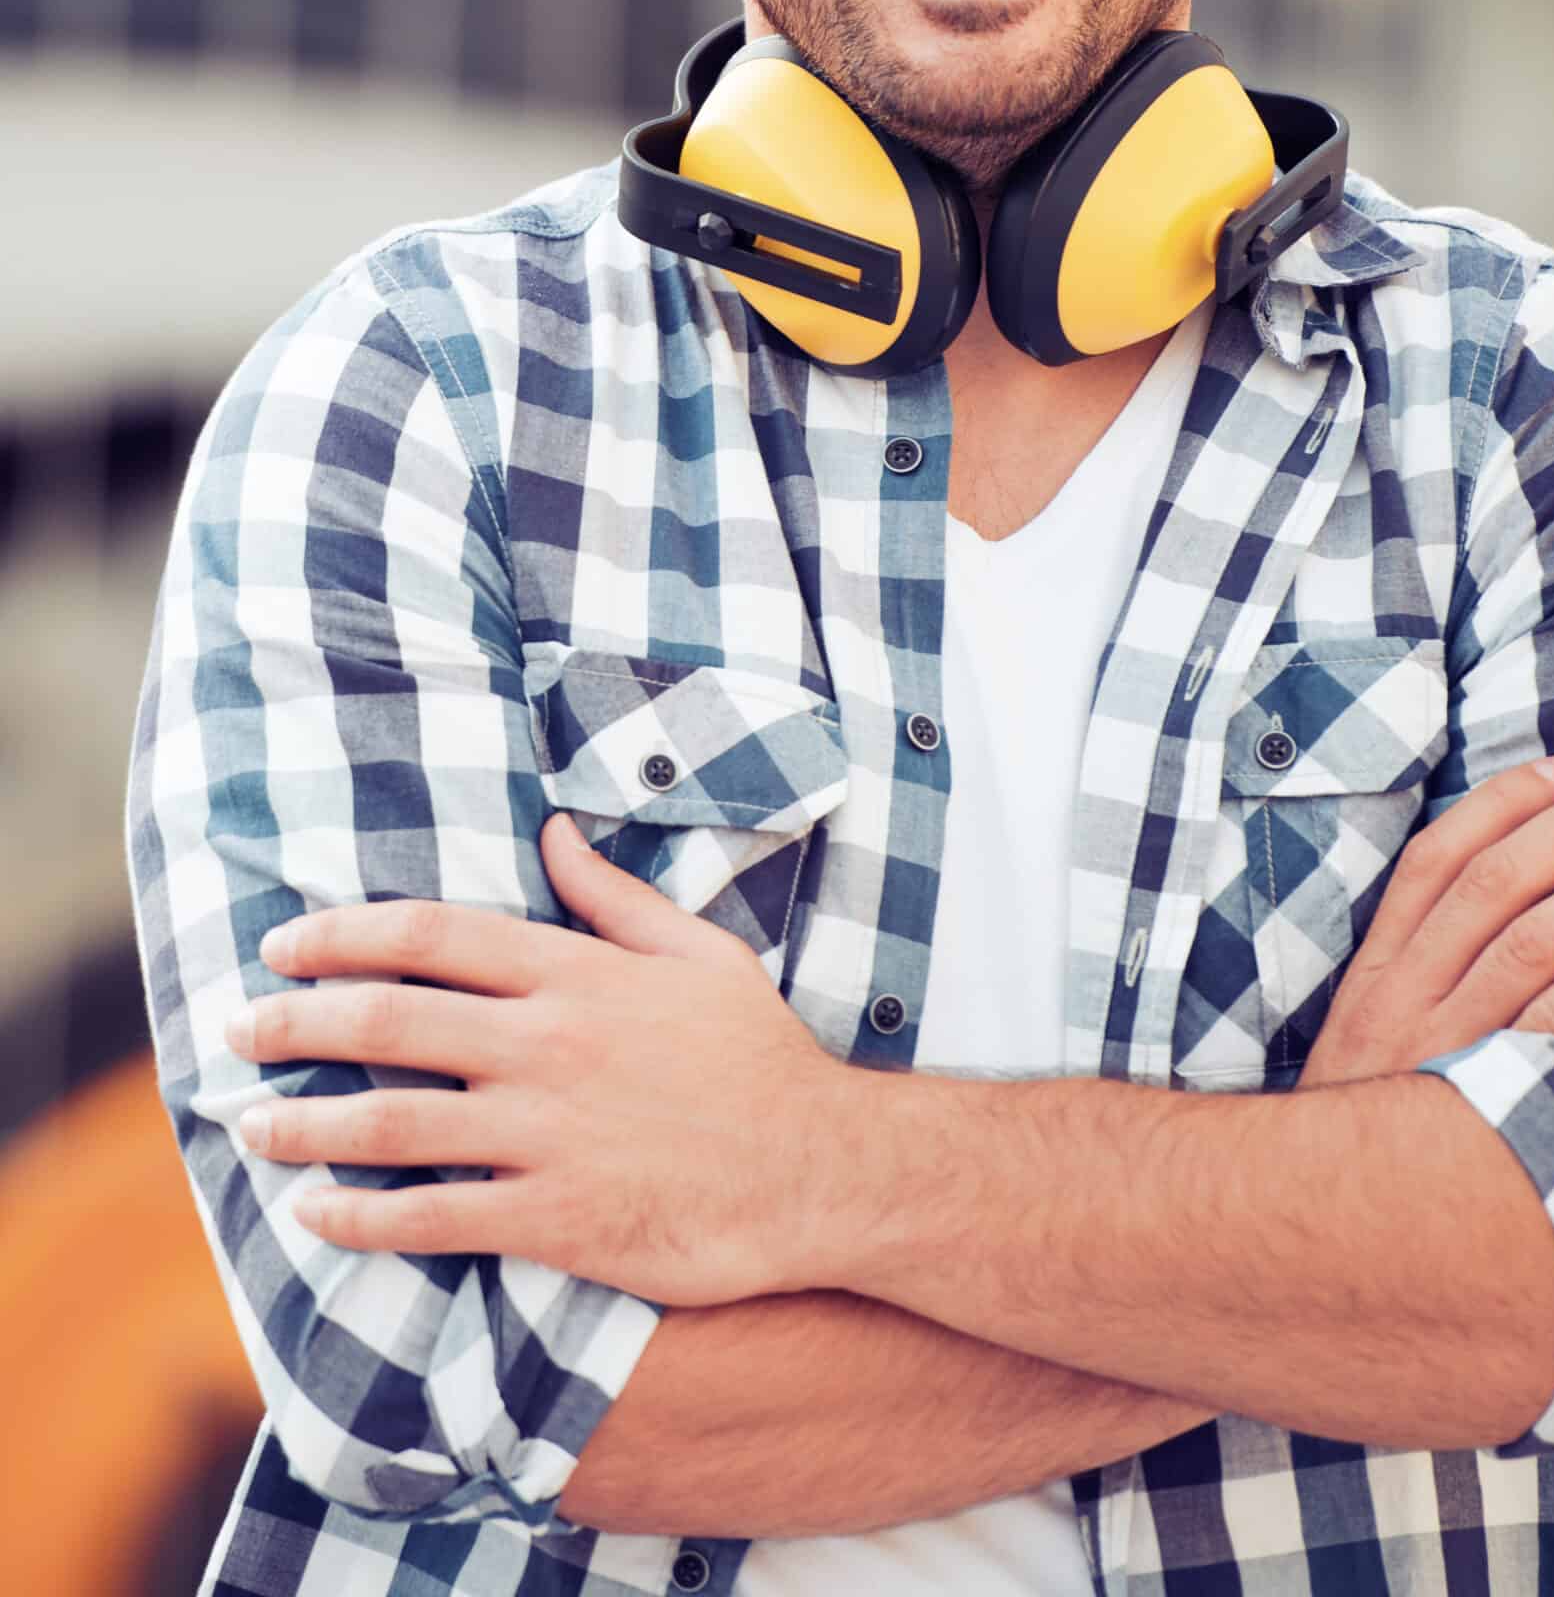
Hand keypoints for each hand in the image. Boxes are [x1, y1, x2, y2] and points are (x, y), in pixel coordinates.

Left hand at [225, 814, 851, 1303]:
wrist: (820, 1169)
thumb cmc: (760, 1056)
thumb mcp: (699, 951)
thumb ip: (614, 896)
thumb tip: (554, 831)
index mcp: (577, 973)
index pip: (432, 935)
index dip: (342, 935)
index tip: (283, 944)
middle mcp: (549, 1044)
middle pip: (388, 1020)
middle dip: (295, 1020)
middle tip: (238, 1030)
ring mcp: (549, 1133)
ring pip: (392, 1121)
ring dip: (306, 1121)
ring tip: (253, 1124)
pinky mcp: (557, 1217)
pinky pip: (434, 1217)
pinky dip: (361, 1217)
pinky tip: (316, 1214)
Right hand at [1297, 751, 1553, 1090]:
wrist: (1330, 1221)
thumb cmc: (1375, 1111)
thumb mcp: (1379, 1027)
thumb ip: (1428, 959)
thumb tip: (1518, 882)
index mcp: (1379, 966)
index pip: (1438, 857)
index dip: (1507, 802)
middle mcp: (1406, 993)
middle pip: (1496, 882)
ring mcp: (1446, 1043)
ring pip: (1531, 937)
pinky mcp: (1487, 1095)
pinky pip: (1553, 1016)